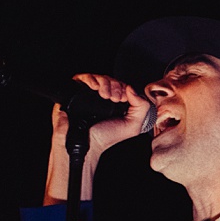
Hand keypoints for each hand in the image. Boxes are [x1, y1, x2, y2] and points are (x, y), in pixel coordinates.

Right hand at [44, 74, 151, 204]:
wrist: (86, 142)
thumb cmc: (107, 136)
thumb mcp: (133, 126)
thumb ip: (141, 108)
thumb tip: (131, 88)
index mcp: (119, 104)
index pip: (124, 87)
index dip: (125, 89)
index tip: (123, 99)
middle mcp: (105, 98)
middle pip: (112, 80)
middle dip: (115, 86)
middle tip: (114, 98)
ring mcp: (91, 94)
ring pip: (100, 78)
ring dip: (105, 83)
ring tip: (105, 96)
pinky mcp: (78, 92)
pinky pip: (84, 78)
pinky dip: (91, 79)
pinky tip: (94, 88)